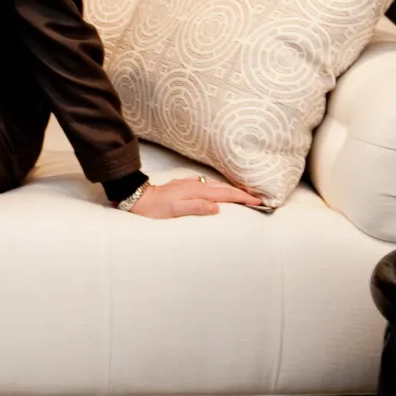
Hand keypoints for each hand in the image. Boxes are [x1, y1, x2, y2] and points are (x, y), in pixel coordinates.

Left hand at [128, 176, 264, 218]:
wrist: (138, 198)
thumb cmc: (155, 208)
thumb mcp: (174, 210)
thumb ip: (195, 207)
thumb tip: (216, 207)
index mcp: (196, 191)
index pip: (225, 194)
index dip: (242, 197)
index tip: (257, 201)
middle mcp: (195, 185)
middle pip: (224, 188)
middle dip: (242, 192)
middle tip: (258, 199)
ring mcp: (190, 184)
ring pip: (217, 185)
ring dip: (232, 190)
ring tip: (244, 195)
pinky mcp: (185, 186)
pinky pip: (208, 186)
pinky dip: (219, 189)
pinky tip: (219, 192)